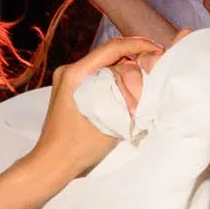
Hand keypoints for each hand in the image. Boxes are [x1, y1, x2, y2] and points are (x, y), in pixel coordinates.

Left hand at [34, 36, 162, 180]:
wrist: (52, 163)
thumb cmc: (77, 147)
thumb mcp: (109, 121)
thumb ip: (126, 98)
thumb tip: (144, 82)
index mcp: (75, 75)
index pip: (112, 48)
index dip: (137, 45)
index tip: (157, 49)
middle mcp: (69, 71)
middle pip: (109, 56)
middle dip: (134, 62)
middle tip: (153, 71)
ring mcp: (68, 79)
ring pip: (104, 66)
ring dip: (125, 72)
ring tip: (143, 83)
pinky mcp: (70, 88)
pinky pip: (97, 76)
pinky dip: (115, 80)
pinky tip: (128, 90)